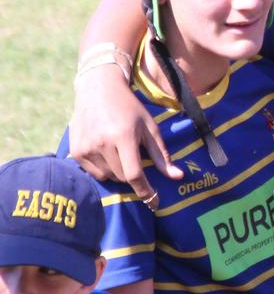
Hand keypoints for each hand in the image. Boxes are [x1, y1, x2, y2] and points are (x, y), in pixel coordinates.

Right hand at [69, 65, 181, 207]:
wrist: (97, 89)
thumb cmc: (130, 108)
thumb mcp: (150, 128)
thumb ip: (162, 155)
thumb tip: (177, 177)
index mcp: (123, 137)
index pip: (134, 174)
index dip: (146, 192)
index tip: (155, 203)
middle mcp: (102, 144)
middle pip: (123, 177)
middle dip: (134, 176)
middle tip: (135, 158)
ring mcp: (86, 148)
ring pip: (108, 177)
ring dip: (119, 172)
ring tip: (120, 152)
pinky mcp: (75, 151)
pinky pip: (94, 173)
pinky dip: (104, 169)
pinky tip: (107, 151)